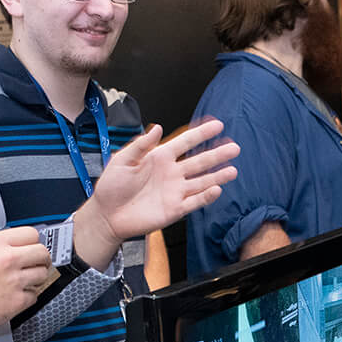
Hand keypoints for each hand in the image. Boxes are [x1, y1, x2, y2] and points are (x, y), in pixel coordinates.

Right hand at [0, 227, 53, 335]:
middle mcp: (8, 259)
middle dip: (41, 260)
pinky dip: (27, 297)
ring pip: (43, 274)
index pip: (32, 234)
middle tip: (36, 265)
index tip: (32, 248)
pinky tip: (14, 296)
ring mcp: (15, 280)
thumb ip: (1, 247)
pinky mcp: (17, 300)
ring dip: (36, 279)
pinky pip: (35, 295)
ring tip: (22, 282)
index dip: (33, 242)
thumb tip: (20, 248)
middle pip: (43, 253)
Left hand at [79, 118, 239, 264]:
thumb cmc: (111, 188)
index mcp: (159, 158)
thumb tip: (156, 127)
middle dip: (217, 154)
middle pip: (200, 161)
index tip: (218, 125)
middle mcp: (171, 173)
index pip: (185, 142)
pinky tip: (217, 190)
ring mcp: (175, 191)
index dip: (201, 134)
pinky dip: (206, 197)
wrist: (106, 215)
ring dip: (218, 176)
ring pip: (202, 182)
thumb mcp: (121, 160)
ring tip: (233, 171)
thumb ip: (140, 145)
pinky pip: (194, 202)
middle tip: (234, 148)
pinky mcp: (174, 209)